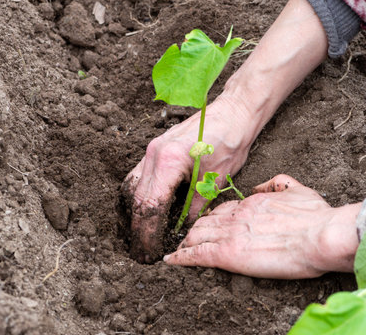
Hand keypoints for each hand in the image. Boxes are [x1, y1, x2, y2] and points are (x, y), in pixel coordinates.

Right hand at [123, 0, 327, 262]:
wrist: (234, 112)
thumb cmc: (231, 141)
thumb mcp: (217, 180)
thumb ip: (196, 206)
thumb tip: (183, 231)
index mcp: (170, 160)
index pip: (150, 205)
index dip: (148, 233)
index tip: (151, 252)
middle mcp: (154, 154)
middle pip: (136, 199)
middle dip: (138, 228)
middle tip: (143, 251)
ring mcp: (152, 150)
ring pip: (132, 187)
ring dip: (135, 213)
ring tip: (142, 235)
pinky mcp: (156, 149)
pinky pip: (139, 177)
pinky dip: (140, 196)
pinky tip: (147, 210)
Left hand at [164, 175, 361, 277]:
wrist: (322, 234)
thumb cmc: (316, 215)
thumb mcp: (297, 189)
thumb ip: (276, 184)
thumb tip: (261, 187)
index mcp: (251, 202)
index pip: (223, 209)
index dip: (213, 217)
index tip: (208, 223)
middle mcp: (236, 215)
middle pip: (206, 221)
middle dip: (194, 229)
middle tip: (186, 237)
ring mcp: (230, 234)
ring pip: (197, 235)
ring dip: (185, 242)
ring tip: (177, 248)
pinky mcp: (228, 254)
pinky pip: (197, 255)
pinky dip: (181, 257)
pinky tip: (171, 260)